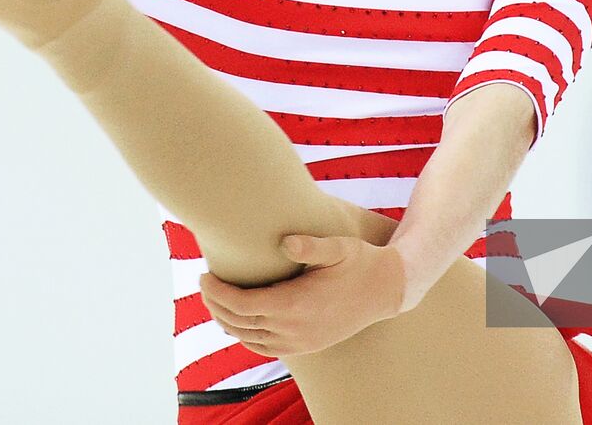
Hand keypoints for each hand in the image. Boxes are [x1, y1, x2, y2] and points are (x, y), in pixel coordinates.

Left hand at [199, 235, 406, 357]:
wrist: (388, 290)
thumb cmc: (361, 261)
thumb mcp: (339, 247)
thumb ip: (310, 245)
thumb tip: (284, 243)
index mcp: (296, 304)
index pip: (241, 305)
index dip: (217, 292)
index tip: (204, 275)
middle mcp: (294, 329)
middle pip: (239, 323)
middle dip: (215, 304)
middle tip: (204, 284)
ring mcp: (300, 341)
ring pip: (249, 338)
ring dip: (227, 321)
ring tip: (216, 299)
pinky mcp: (307, 346)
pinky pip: (265, 348)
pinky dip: (245, 336)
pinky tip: (240, 322)